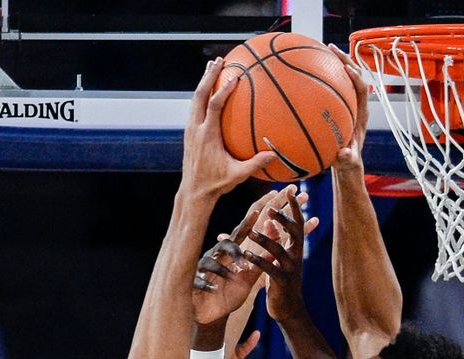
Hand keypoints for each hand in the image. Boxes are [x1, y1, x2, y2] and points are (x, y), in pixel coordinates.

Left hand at [181, 59, 274, 200]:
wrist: (193, 192)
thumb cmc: (216, 184)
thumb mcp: (238, 176)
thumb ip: (255, 164)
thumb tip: (274, 154)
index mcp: (208, 136)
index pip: (214, 105)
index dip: (223, 90)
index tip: (234, 77)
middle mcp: (196, 129)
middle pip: (200, 94)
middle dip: (209, 75)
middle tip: (219, 61)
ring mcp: (190, 130)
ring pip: (195, 99)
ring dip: (203, 82)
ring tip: (212, 67)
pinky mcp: (189, 133)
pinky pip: (195, 107)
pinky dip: (202, 95)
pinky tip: (210, 90)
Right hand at [191, 191, 278, 324]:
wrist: (210, 312)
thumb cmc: (228, 291)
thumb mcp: (248, 277)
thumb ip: (261, 261)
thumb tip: (279, 245)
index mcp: (231, 253)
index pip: (243, 232)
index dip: (253, 218)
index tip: (265, 205)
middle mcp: (217, 256)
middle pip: (228, 242)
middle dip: (239, 241)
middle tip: (251, 240)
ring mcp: (204, 268)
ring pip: (213, 261)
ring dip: (226, 268)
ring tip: (238, 273)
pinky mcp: (193, 283)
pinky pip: (198, 280)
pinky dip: (206, 284)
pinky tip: (212, 288)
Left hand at [244, 186, 321, 322]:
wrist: (288, 309)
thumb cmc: (281, 281)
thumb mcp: (279, 258)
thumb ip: (274, 239)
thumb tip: (264, 221)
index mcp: (296, 247)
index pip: (297, 223)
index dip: (294, 207)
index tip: (290, 189)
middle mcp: (296, 255)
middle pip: (295, 232)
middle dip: (284, 219)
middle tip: (272, 209)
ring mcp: (290, 269)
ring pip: (280, 251)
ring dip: (266, 240)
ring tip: (252, 232)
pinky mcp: (281, 282)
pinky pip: (270, 269)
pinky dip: (258, 261)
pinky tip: (246, 255)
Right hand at [328, 45, 368, 172]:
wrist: (347, 160)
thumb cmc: (347, 160)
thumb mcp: (347, 161)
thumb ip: (347, 158)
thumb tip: (343, 154)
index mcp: (362, 113)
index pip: (362, 90)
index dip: (356, 79)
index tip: (346, 69)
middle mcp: (357, 103)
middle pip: (355, 75)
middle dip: (345, 59)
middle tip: (331, 48)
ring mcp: (349, 102)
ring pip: (345, 76)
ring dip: (336, 61)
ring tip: (322, 48)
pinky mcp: (340, 103)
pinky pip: (334, 85)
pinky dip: (325, 74)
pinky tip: (310, 67)